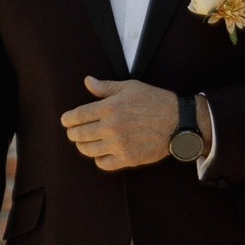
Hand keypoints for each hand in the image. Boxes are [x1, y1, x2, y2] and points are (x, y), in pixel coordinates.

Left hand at [61, 77, 179, 171]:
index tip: (65, 121)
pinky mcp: (127, 158)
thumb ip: (106, 87)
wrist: (178, 121)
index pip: (77, 116)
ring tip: (86, 142)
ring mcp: (118, 144)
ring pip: (88, 150)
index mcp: (109, 107)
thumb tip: (87, 81)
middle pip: (79, 134)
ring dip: (83, 146)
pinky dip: (98, 159)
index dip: (67, 119)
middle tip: (74, 132)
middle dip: (73, 133)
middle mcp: (111, 127)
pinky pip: (103, 163)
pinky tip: (101, 152)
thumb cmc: (155, 101)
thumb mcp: (130, 87)